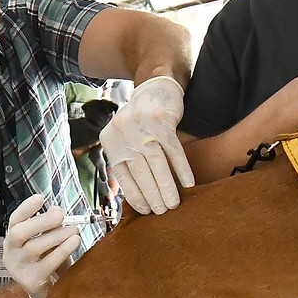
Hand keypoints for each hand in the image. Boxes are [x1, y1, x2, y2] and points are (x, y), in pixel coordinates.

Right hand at [3, 193, 79, 297]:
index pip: (15, 220)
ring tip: (75, 230)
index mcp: (13, 240)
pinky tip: (75, 242)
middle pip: (19, 232)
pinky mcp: (31, 281)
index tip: (40, 198)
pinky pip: (47, 264)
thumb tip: (56, 211)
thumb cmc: (48, 262)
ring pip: (34, 247)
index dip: (26, 208)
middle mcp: (10, 253)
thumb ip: (50, 227)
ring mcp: (18, 269)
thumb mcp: (47, 242)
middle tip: (61, 215)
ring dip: (57, 236)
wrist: (47, 294)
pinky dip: (63, 251)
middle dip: (41, 221)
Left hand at [100, 76, 195, 213]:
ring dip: (166, 186)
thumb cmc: (141, 118)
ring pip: (156, 163)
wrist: (156, 85)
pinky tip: (188, 183)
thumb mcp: (125, 136)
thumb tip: (137, 196)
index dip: (135, 195)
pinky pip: (173, 150)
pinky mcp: (161, 120)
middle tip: (162, 211)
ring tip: (173, 203)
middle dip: (152, 195)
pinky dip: (181, 168)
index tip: (146, 210)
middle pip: (140, 171)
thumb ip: (127, 159)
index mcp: (110, 139)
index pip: (122, 174)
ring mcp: (141, 125)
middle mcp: (122, 132)